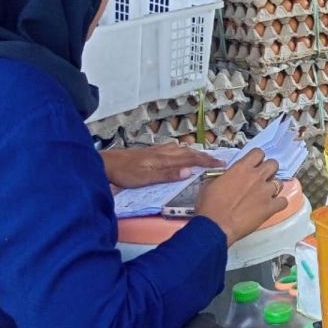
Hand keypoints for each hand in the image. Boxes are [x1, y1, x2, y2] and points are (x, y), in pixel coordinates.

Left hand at [101, 144, 222, 188]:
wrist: (107, 163)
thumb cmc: (125, 173)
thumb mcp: (146, 178)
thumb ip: (168, 175)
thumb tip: (190, 171)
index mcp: (166, 160)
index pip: (192, 159)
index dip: (207, 161)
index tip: (221, 164)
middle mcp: (164, 152)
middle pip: (189, 152)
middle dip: (205, 156)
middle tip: (218, 160)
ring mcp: (158, 150)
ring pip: (181, 149)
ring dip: (195, 152)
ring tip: (204, 155)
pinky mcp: (151, 151)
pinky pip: (172, 148)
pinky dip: (182, 150)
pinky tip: (180, 150)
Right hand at [195, 148, 285, 245]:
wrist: (215, 226)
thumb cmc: (209, 206)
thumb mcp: (210, 184)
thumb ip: (224, 177)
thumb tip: (227, 177)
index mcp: (241, 168)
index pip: (258, 152)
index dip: (257, 158)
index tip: (255, 164)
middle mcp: (256, 177)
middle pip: (273, 164)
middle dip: (269, 169)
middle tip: (262, 178)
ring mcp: (265, 192)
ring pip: (279, 183)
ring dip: (273, 187)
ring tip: (265, 195)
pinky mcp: (270, 207)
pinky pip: (283, 201)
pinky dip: (279, 203)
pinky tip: (272, 206)